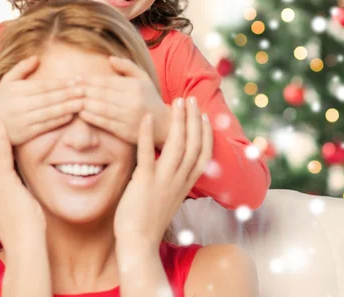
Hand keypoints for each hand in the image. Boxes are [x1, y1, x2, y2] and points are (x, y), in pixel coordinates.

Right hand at [0, 55, 84, 145]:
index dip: (61, 83)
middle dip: (68, 94)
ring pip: (49, 113)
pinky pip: (45, 126)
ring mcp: (23, 120)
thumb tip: (37, 57)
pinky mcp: (25, 133)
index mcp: (16, 90)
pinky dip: (59, 121)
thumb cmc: (3, 100)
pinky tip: (71, 115)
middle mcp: (19, 105)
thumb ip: (22, 67)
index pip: (43, 86)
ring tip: (82, 102)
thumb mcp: (7, 80)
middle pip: (48, 99)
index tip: (76, 80)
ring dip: (67, 107)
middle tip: (85, 90)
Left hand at [78, 55, 170, 146]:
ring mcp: (128, 117)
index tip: (75, 78)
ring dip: (83, 103)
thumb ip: (127, 66)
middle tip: (68, 88)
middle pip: (101, 94)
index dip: (89, 80)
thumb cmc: (150, 98)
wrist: (164, 125)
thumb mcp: (143, 78)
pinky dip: (90, 117)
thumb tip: (109, 58)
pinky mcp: (125, 131)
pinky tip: (80, 113)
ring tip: (71, 99)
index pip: (106, 81)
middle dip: (82, 90)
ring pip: (100, 108)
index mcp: (135, 86)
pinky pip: (104, 123)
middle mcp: (132, 101)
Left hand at [114, 97, 212, 248]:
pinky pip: (148, 153)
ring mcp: (163, 180)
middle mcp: (179, 180)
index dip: (205, 133)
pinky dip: (147, 133)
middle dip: (193, 119)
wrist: (138, 243)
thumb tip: (170, 163)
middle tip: (189, 99)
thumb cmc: (148, 219)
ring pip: (177, 145)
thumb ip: (172, 179)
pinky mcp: (144, 181)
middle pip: (193, 144)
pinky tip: (146, 116)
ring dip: (178, 121)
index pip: (203, 154)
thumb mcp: (168, 197)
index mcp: (186, 184)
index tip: (203, 115)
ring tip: (176, 101)